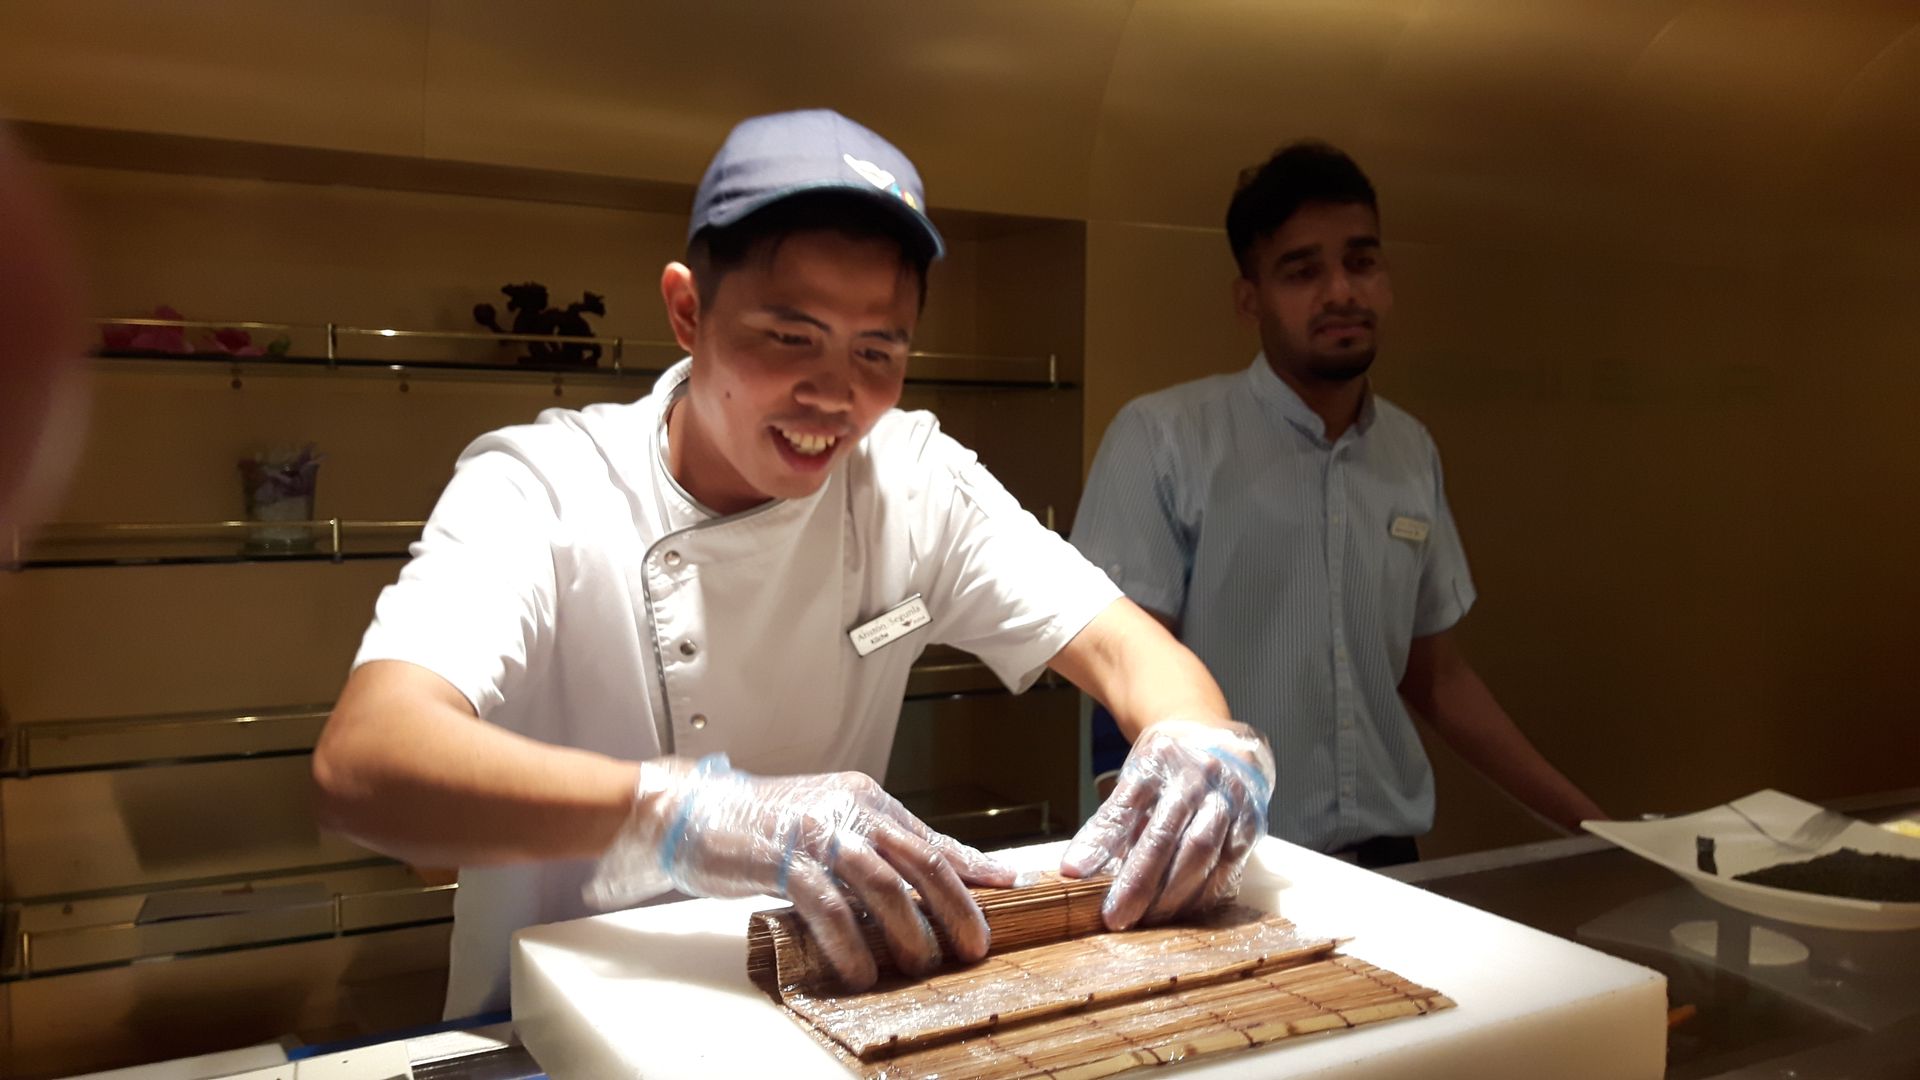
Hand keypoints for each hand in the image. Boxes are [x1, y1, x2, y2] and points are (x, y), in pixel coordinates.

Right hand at [586, 754, 1015, 988]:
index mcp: (867, 801)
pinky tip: (862, 970)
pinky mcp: (783, 859)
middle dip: (955, 908)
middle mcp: (850, 811)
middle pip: (919, 861)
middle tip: (973, 946)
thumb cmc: (766, 824)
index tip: (1009, 890)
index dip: (972, 868)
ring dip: (908, 931)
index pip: (930, 839)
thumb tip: (936, 870)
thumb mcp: (833, 826)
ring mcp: (817, 833)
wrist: (694, 810)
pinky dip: (850, 942)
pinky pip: (828, 906)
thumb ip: (880, 847)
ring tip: (920, 966)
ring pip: (882, 884)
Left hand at [1061, 718, 1273, 929]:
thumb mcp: (1132, 783)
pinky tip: (1184, 911)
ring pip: (1202, 853)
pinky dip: (1205, 893)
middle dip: (1140, 883)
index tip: (1074, 874)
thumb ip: (1109, 825)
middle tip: (1118, 917)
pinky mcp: (1253, 821)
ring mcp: (1229, 797)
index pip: (1124, 807)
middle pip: (1166, 835)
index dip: (1101, 844)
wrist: (1220, 742)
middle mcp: (1196, 776)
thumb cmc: (1168, 770)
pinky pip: (1230, 865)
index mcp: (1157, 761)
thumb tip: (1076, 870)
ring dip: (1174, 895)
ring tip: (1148, 920)